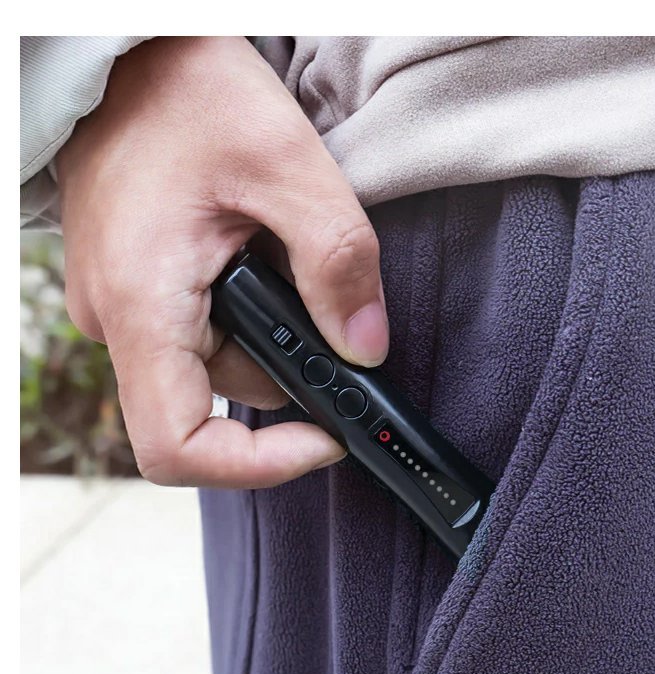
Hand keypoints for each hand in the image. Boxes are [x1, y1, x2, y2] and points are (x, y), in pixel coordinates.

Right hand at [56, 36, 388, 487]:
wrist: (129, 57)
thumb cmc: (188, 93)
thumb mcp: (286, 168)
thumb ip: (337, 264)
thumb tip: (366, 348)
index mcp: (143, 305)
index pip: (179, 449)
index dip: (257, 465)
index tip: (324, 438)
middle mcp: (119, 322)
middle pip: (212, 408)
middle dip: (284, 372)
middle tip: (328, 313)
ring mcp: (124, 310)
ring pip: (214, 369)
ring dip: (270, 334)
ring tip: (287, 258)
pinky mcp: (139, 293)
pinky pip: (199, 336)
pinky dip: (248, 316)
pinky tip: (262, 258)